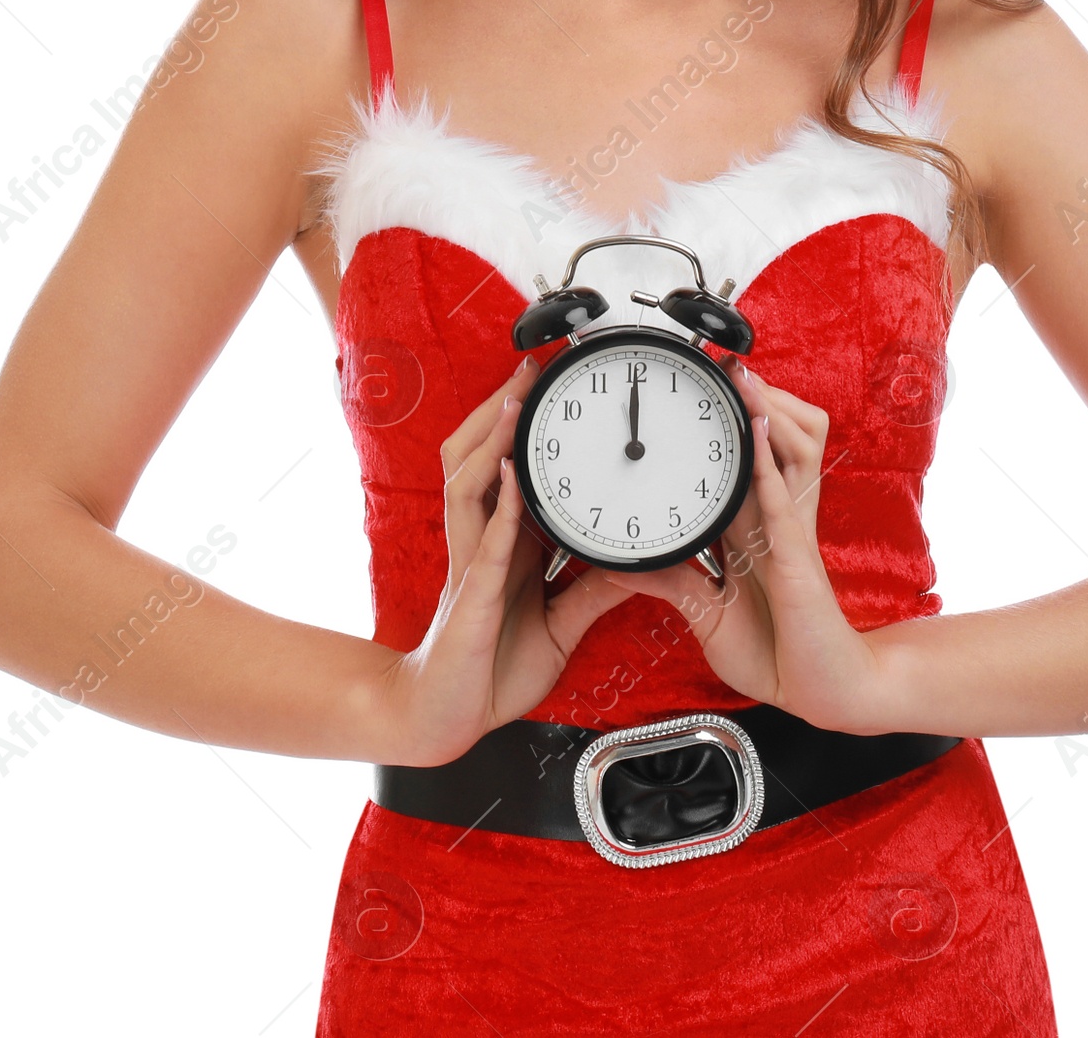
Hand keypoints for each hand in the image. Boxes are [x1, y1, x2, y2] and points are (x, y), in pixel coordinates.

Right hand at [374, 355, 631, 764]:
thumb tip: (635, 568)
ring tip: (513, 401)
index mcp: (502, 545)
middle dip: (497, 411)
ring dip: (492, 442)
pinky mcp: (476, 597)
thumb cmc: (493, 671)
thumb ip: (594, 592)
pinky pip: (488, 543)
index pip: (504, 468)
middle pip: (473, 457)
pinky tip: (513, 479)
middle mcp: (481, 543)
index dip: (516, 425)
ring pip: (468, 485)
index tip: (544, 385)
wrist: (451, 717)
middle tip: (527, 369)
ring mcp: (473, 565)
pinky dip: (502, 507)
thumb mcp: (561, 626)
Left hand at [598, 363, 885, 730]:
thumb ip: (670, 582)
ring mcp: (792, 532)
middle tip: (730, 367)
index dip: (735, 418)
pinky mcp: (798, 556)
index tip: (705, 384)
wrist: (817, 691)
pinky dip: (768, 464)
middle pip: (787, 436)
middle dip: (763, 398)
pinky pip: (785, 499)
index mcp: (758, 526)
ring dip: (770, 414)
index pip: (747, 457)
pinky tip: (757, 433)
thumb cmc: (775, 652)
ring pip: (798, 450)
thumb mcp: (705, 611)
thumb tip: (620, 566)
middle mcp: (778, 519)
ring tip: (744, 381)